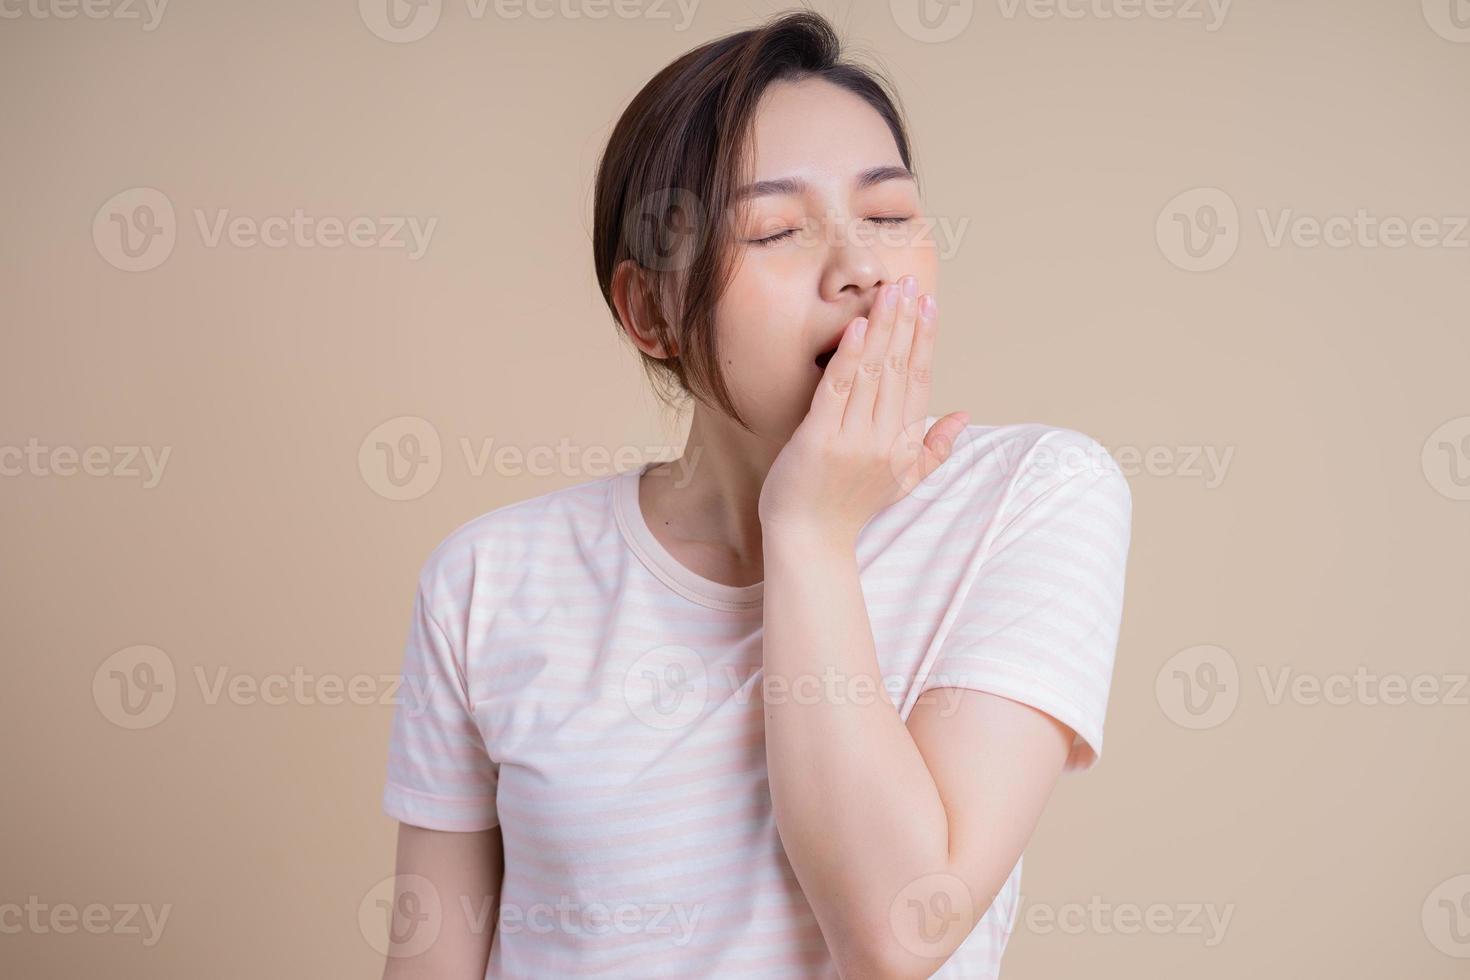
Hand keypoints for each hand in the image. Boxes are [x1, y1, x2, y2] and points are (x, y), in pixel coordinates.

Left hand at [757, 274, 969, 542]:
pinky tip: (857, 326)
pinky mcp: (820, 440)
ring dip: (882, 329)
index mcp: (903, 443)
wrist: (810, 540)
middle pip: (900, 369)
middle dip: (905, 322)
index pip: (920, 380)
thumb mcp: (903, 481)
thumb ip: (934, 448)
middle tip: (909, 283)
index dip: (925, 340)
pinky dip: (849, 356)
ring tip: (890, 292)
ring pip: (873, 373)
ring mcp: (852, 439)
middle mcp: (884, 439)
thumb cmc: (849, 508)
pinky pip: (838, 390)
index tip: (929, 305)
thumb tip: (963, 415)